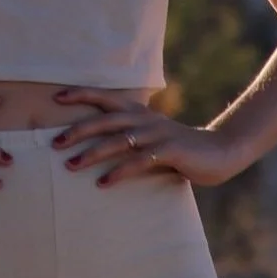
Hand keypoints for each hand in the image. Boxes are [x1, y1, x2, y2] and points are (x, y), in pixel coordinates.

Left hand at [49, 89, 238, 188]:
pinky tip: (103, 183)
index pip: (106, 98)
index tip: (57, 98)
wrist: (221, 151)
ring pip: (119, 140)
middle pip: (106, 119)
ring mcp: (158, 134)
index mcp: (140, 112)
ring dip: (92, 153)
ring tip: (71, 165)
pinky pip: (140, 161)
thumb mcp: (151, 137)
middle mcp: (146, 119)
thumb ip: (128, 138)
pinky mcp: (170, 151)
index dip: (82, 95)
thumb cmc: (179, 148)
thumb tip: (93, 147)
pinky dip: (119, 172)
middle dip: (78, 129)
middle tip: (55, 142)